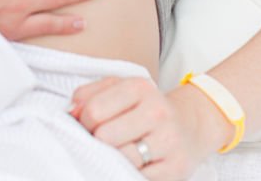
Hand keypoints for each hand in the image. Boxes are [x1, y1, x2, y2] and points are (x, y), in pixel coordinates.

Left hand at [68, 75, 224, 178]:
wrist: (190, 126)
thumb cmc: (145, 107)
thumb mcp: (119, 88)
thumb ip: (89, 94)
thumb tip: (70, 112)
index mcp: (139, 87)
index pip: (94, 110)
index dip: (83, 123)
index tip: (87, 126)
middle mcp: (156, 112)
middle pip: (105, 137)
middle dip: (96, 142)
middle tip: (101, 142)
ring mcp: (168, 142)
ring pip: (121, 159)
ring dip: (111, 159)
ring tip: (115, 153)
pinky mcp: (175, 170)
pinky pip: (138, 177)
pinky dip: (126, 173)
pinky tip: (127, 166)